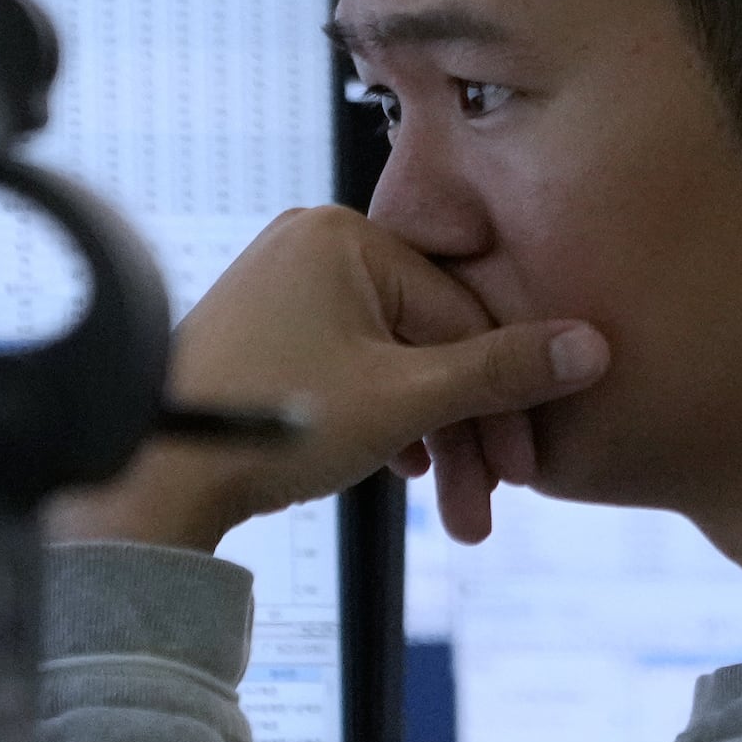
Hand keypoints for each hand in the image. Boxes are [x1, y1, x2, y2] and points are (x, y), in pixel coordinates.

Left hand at [49, 205, 606, 553]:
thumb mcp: (406, 399)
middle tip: (487, 502)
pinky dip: (383, 417)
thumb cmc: (273, 423)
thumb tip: (590, 347)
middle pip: (429, 340)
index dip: (504, 397)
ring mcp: (284, 287)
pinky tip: (402, 468)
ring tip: (451, 506)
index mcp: (347, 235)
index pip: (462, 314)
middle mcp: (313, 246)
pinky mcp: (264, 332)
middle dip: (464, 431)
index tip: (528, 464)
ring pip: (392, 361)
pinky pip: (351, 366)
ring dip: (430, 435)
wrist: (151, 477)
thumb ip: (502, 372)